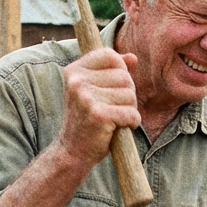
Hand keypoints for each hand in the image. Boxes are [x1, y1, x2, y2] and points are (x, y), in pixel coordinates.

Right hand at [56, 48, 140, 167]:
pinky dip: (132, 122)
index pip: (110, 55)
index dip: (120, 70)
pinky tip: (119, 128)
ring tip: (114, 119)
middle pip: (124, 76)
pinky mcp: (98, 115)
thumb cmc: (87, 119)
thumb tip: (133, 58)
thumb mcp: (94, 90)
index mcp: (74, 71)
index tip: (112, 89)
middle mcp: (77, 81)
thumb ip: (112, 71)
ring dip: (129, 109)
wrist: (73, 151)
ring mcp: (86, 98)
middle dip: (127, 94)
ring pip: (130, 94)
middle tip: (113, 109)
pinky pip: (131, 113)